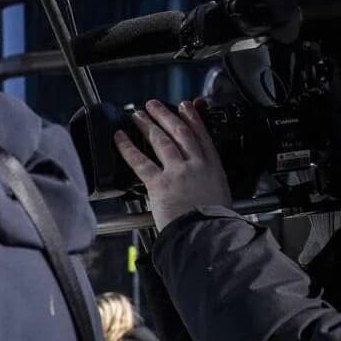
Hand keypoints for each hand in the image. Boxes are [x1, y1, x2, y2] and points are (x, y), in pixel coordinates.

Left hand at [113, 99, 234, 230]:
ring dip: (148, 124)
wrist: (208, 235)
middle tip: (154, 105)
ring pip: (161, 141)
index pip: (202, 136)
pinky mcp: (160, 183)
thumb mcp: (221, 198)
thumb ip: (210, 186)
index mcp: (214, 169)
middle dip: (166, 115)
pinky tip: (119, 138)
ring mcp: (178, 172)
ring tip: (137, 115)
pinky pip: (140, 161)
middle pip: (180, 132)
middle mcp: (197, 165)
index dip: (193, 119)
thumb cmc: (214, 224)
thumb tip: (203, 187)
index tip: (186, 107)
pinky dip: (127, 148)